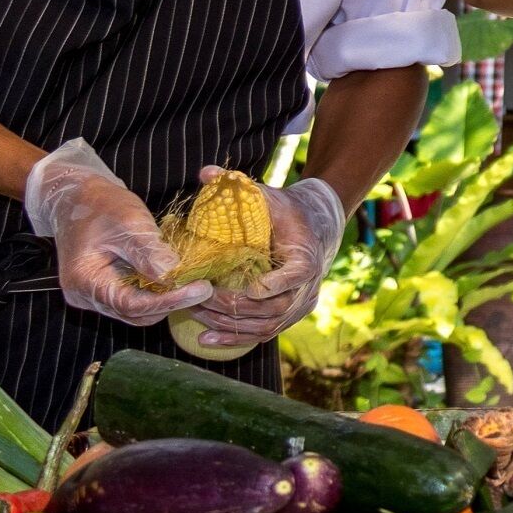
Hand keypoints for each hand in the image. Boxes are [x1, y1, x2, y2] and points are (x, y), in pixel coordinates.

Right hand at [25, 139, 206, 325]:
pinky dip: (152, 293)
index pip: (132, 304)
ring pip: (134, 309)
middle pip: (134, 313)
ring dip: (162, 299)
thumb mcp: (129, 223)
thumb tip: (175, 277)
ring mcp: (90, 295)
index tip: (201, 290)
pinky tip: (171, 278)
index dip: (169, 300)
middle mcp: (84, 296)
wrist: (75, 198)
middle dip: (169, 302)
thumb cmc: (100, 205)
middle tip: (202, 287)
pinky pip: (130, 299)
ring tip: (191, 283)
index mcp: (85, 280)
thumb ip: (149, 253)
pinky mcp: (100, 290)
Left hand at [184, 174, 346, 349]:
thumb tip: (204, 172)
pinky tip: (206, 340)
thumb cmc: (286, 210)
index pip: (296, 274)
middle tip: (199, 298)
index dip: (274, 284)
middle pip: (274, 307)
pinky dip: (235, 338)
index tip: (248, 288)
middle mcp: (308, 287)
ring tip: (196, 318)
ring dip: (229, 326)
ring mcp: (299, 305)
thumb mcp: (267, 195)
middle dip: (234, 306)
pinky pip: (263, 332)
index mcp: (307, 256)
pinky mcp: (289, 316)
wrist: (317, 227)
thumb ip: (237, 185)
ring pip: (266, 325)